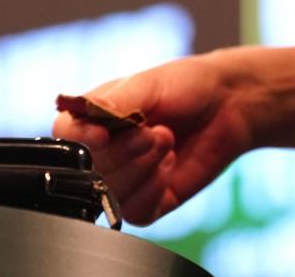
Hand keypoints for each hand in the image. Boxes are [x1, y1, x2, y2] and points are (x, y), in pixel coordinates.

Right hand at [53, 54, 254, 224]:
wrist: (229, 105)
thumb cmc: (185, 85)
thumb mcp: (148, 84)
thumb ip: (115, 101)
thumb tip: (88, 113)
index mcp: (92, 117)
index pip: (65, 136)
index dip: (81, 140)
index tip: (103, 134)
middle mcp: (102, 151)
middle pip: (89, 169)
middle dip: (126, 151)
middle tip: (155, 131)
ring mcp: (124, 178)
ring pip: (111, 193)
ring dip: (143, 168)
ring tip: (167, 141)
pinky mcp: (147, 201)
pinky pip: (136, 211)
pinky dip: (154, 189)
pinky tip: (170, 167)